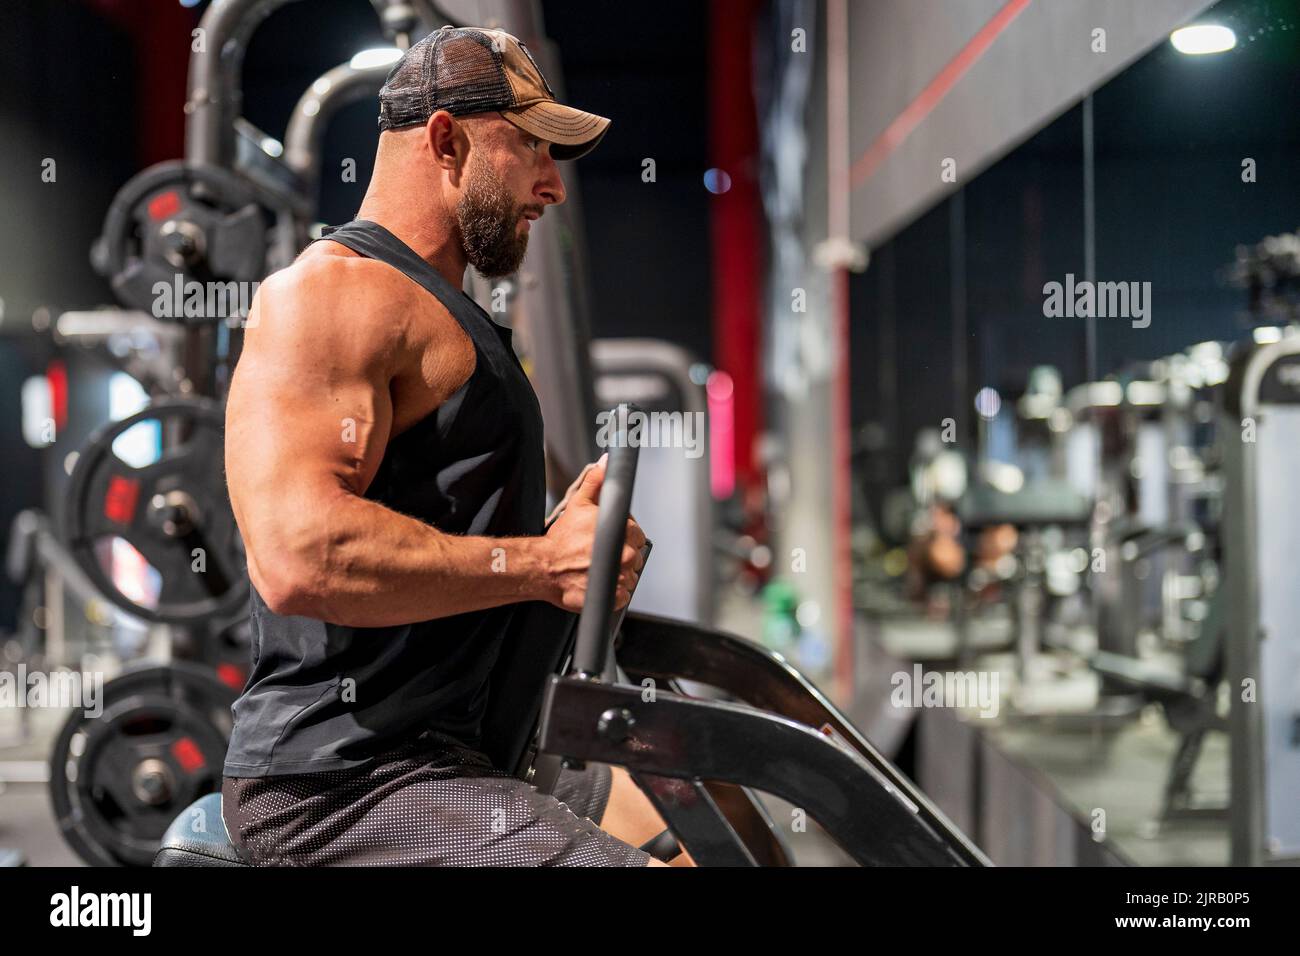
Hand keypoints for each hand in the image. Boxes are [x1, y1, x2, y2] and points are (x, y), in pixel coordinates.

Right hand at [543, 457, 646, 611]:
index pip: (638, 535)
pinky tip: (598, 581)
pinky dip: (614, 591)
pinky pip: (623, 595)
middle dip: (622, 555)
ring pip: (631, 576)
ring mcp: (619, 577)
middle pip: (636, 556)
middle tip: (599, 554)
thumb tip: (606, 463)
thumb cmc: (560, 539)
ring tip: (597, 568)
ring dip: (618, 574)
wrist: (543, 567)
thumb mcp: (578, 504)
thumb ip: (595, 482)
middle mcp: (624, 555)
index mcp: (621, 532)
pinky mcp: (612, 596)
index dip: (625, 537)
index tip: (608, 540)